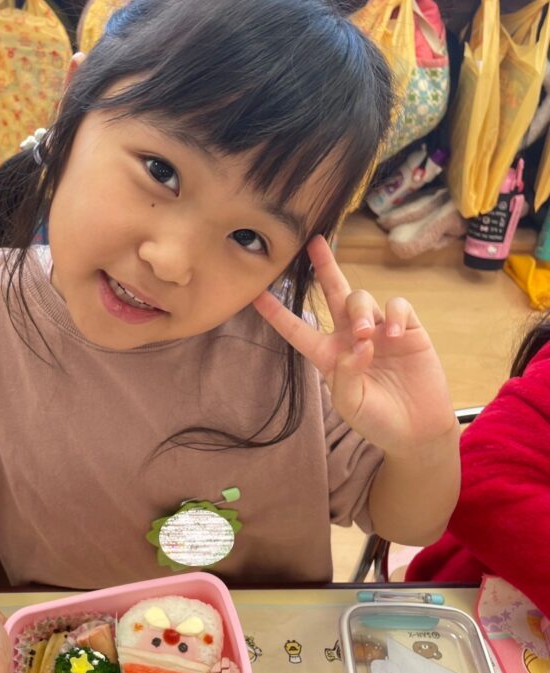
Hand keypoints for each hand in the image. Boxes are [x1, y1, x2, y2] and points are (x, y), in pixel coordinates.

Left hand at [253, 235, 454, 455]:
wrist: (416, 431)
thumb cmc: (377, 421)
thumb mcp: (350, 406)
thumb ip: (345, 375)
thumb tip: (357, 344)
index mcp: (328, 355)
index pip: (297, 329)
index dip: (276, 313)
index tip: (255, 294)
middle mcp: (350, 337)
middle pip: (332, 294)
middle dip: (324, 267)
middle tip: (314, 241)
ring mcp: (380, 330)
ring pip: (362, 299)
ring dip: (360, 311)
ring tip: (366, 335)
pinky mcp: (409, 329)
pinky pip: (398, 306)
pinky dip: (395, 314)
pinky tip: (395, 334)